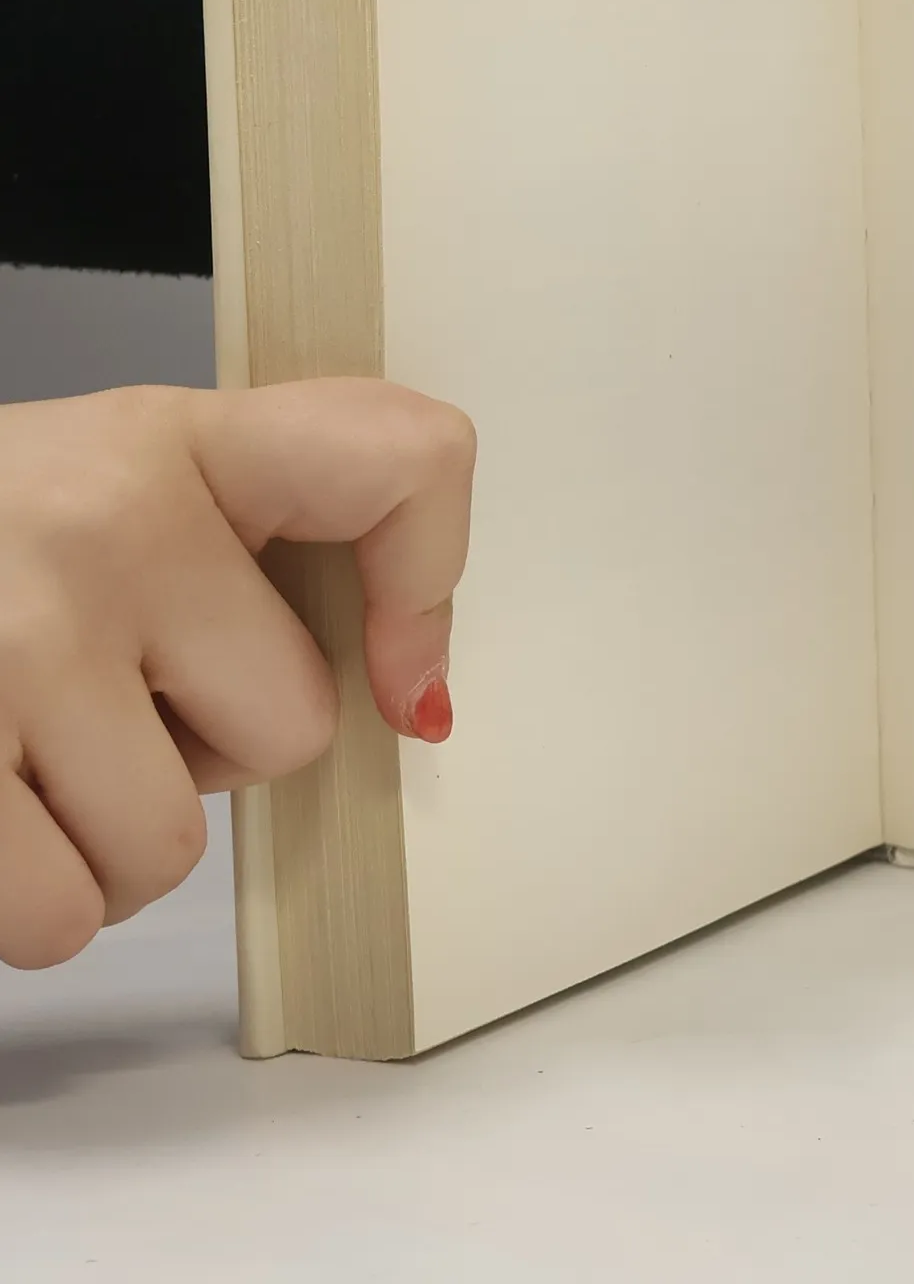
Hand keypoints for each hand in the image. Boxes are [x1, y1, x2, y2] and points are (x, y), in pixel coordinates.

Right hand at [0, 379, 475, 968]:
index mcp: (168, 439)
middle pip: (289, 732)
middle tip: (98, 698)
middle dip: (201, 755)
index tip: (407, 681)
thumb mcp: (113, 487)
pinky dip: (24, 898)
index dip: (429, 587)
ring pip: (163, 853)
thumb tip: (420, 699)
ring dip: (101, 844)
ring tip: (22, 754)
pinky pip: (57, 917)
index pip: (402, 462)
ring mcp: (7, 645)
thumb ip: (258, 549)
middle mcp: (98, 523)